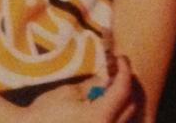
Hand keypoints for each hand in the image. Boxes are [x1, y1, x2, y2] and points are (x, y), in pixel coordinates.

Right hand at [20, 56, 140, 122]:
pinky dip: (114, 112)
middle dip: (126, 86)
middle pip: (130, 106)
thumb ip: (92, 84)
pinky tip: (102, 102)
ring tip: (110, 86)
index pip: (123, 90)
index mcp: (100, 117)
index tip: (120, 58)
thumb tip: (108, 76)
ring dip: (122, 100)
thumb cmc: (45, 112)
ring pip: (126, 118)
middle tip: (116, 70)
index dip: (124, 71)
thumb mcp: (68, 92)